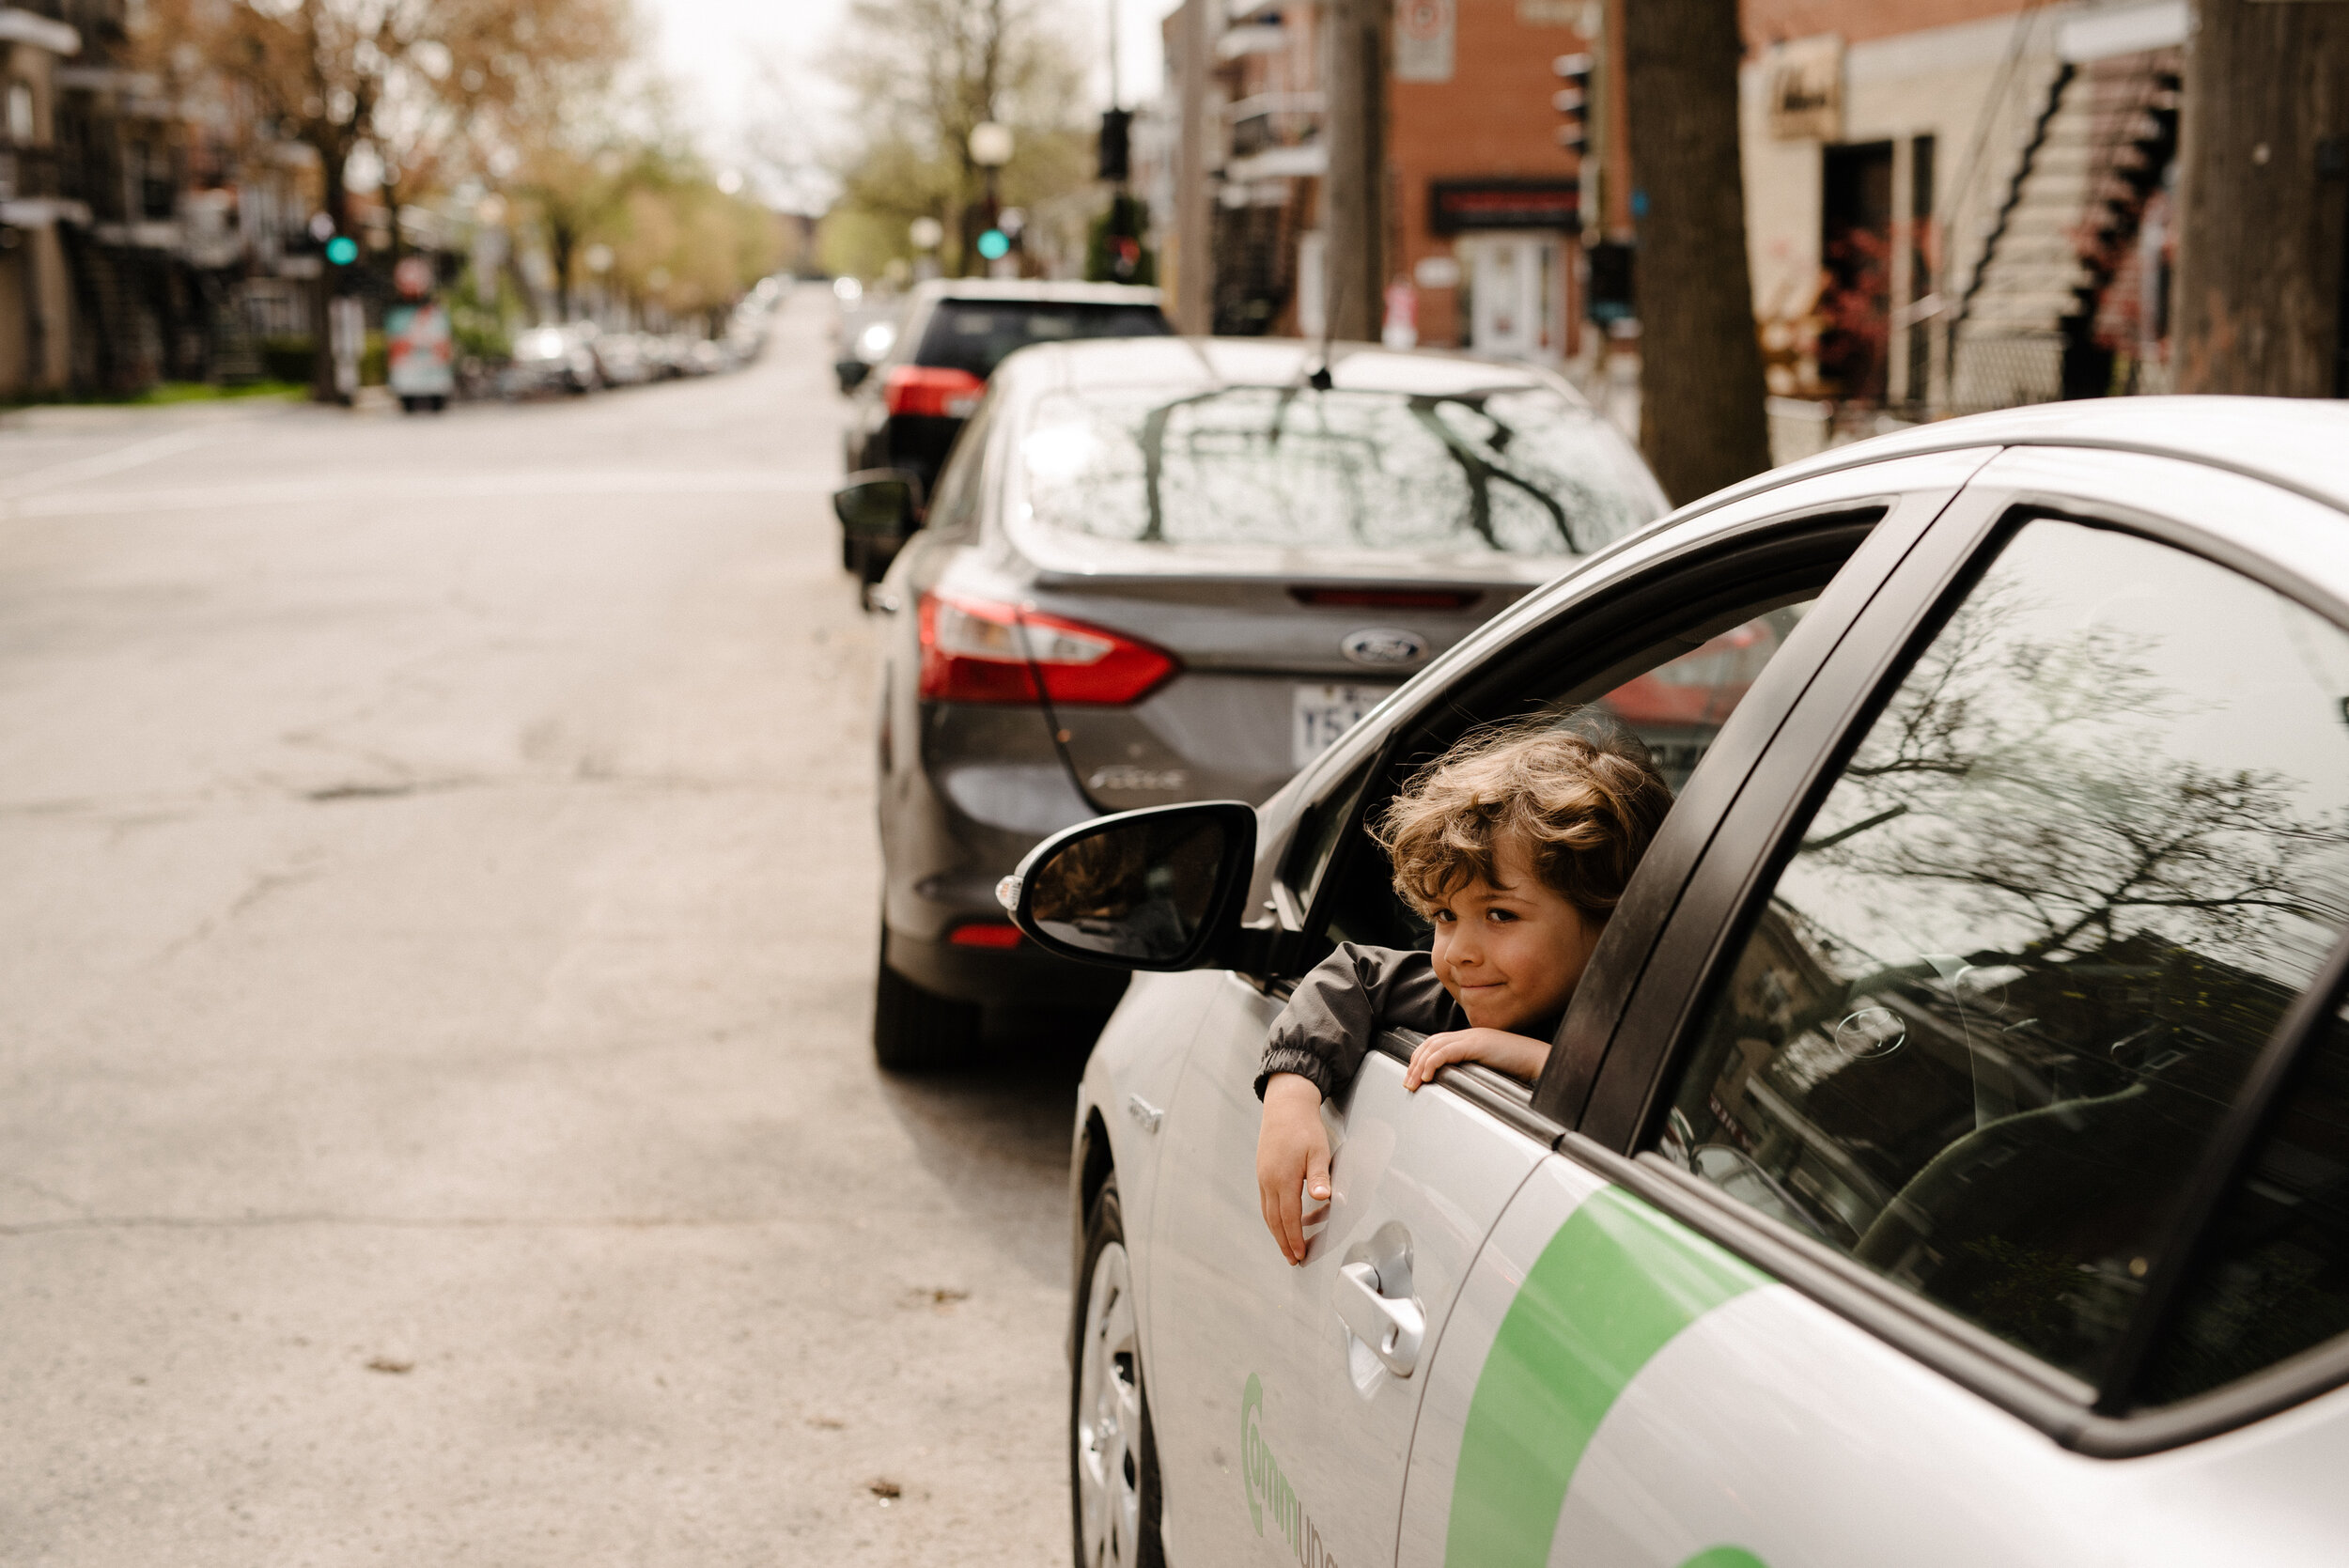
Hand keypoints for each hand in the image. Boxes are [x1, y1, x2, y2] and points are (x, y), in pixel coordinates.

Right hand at [1256, 1073, 1331, 1265]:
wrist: (1285, 1105)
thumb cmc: (1304, 1127)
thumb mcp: (1318, 1150)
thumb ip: (1320, 1176)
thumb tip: (1324, 1198)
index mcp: (1283, 1178)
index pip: (1288, 1218)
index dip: (1294, 1239)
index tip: (1300, 1255)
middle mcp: (1268, 1180)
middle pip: (1274, 1220)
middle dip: (1283, 1242)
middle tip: (1292, 1259)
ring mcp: (1263, 1176)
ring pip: (1267, 1212)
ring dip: (1276, 1232)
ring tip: (1285, 1246)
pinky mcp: (1262, 1171)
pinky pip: (1265, 1201)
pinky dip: (1272, 1216)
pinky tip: (1280, 1220)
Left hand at [1405, 1027, 1551, 1090]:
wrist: (1540, 1062)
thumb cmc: (1521, 1069)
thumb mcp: (1490, 1069)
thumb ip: (1472, 1071)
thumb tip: (1456, 1086)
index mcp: (1471, 1039)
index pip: (1436, 1044)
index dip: (1421, 1059)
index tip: (1414, 1078)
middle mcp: (1469, 1035)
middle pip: (1430, 1043)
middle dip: (1415, 1063)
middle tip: (1408, 1084)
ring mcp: (1473, 1038)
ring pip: (1434, 1047)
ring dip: (1419, 1066)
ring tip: (1413, 1083)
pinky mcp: (1477, 1044)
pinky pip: (1446, 1052)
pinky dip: (1432, 1063)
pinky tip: (1428, 1076)